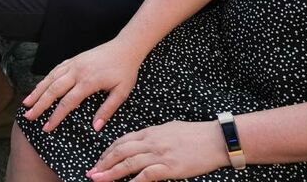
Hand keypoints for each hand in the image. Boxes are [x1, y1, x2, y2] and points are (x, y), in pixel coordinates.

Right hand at [23, 37, 144, 132]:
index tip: (47, 127)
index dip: (56, 116)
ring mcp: (73, 64)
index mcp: (88, 82)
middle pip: (53, 90)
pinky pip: (55, 70)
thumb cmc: (125, 71)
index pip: (67, 102)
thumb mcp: (121, 92)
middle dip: (39, 104)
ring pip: (50, 78)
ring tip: (26, 103)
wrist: (125, 48)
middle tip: (28, 116)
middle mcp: (77, 72)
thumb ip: (107, 110)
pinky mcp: (73, 59)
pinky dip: (45, 79)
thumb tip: (95, 127)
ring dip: (37, 91)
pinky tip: (39, 87)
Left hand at [89, 121, 227, 181]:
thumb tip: (141, 144)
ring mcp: (159, 154)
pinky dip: (134, 181)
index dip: (107, 152)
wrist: (215, 139)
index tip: (98, 161)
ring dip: (111, 173)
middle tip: (92, 173)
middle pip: (120, 152)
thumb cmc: (195, 134)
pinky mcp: (170, 167)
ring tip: (99, 179)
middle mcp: (151, 142)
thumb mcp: (169, 129)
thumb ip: (154, 137)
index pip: (122, 141)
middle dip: (103, 163)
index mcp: (150, 132)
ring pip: (128, 163)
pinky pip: (147, 175)